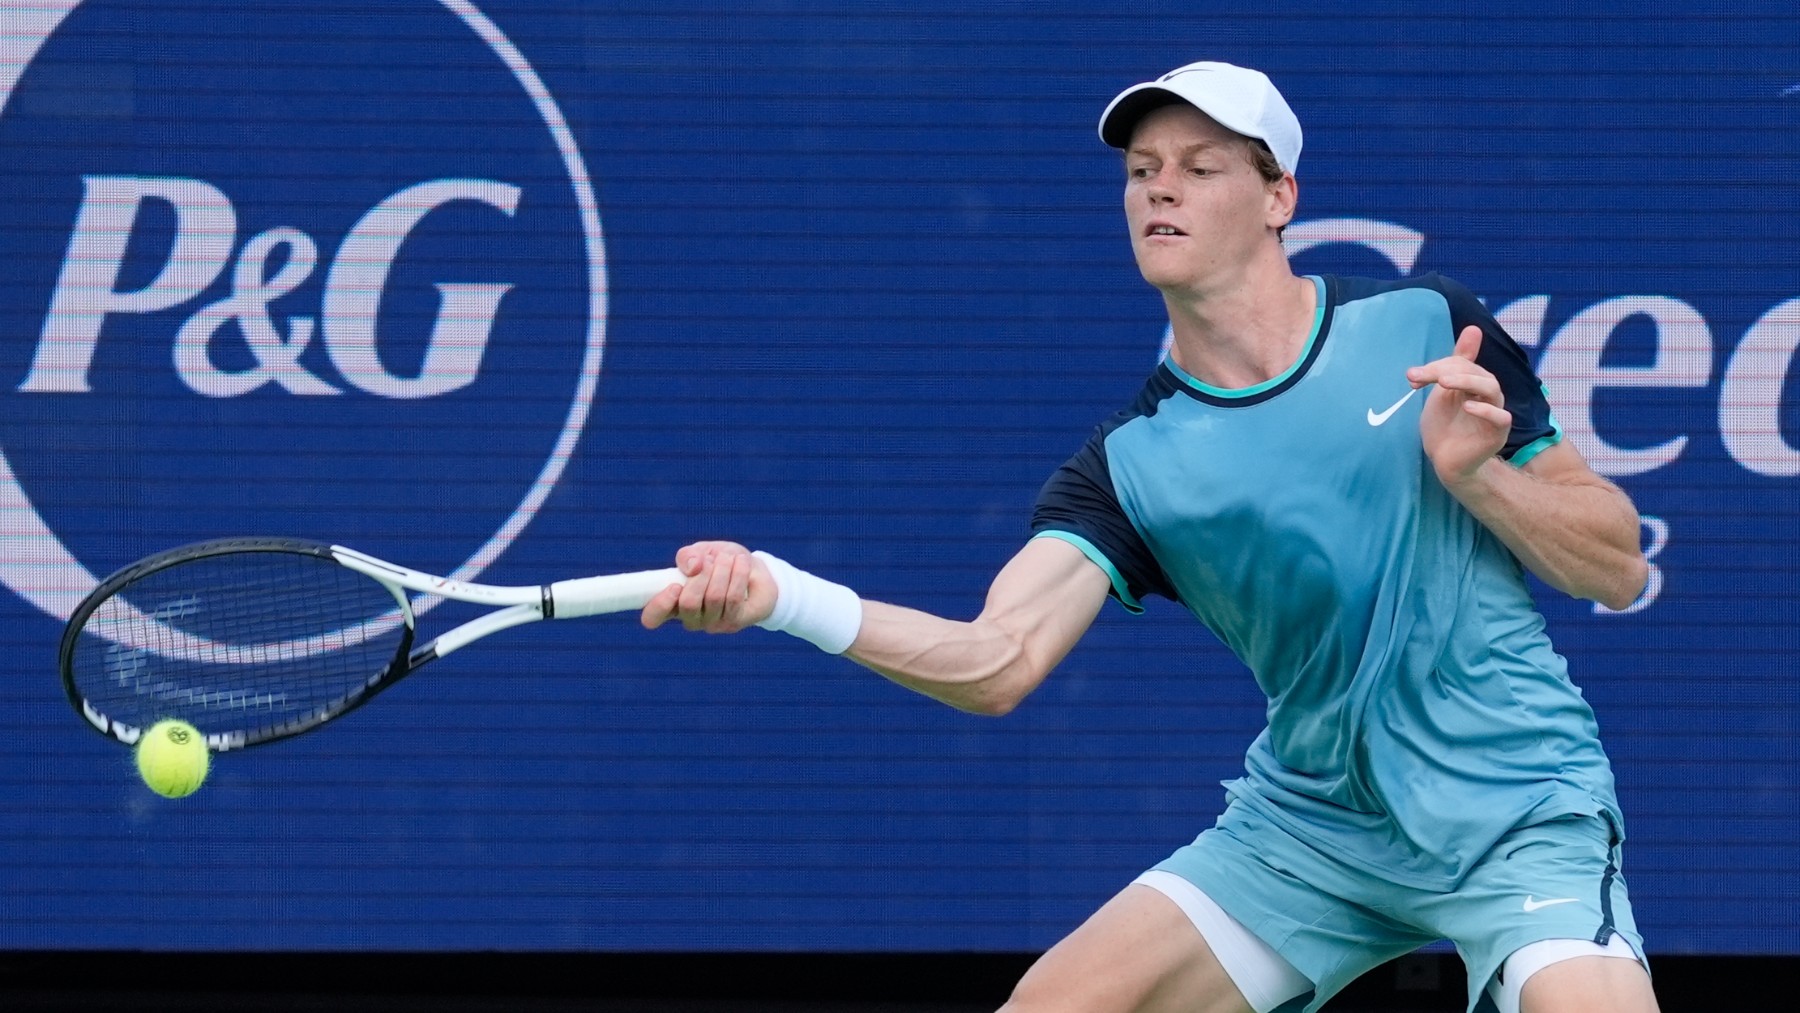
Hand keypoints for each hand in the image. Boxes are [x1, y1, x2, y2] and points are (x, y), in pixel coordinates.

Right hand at [640, 540, 777, 632]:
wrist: (754, 571)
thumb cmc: (721, 563)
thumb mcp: (702, 552)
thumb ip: (688, 556)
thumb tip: (693, 567)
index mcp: (673, 602)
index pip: (652, 617)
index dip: (659, 605)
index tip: (673, 586)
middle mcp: (691, 619)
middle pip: (689, 603)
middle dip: (702, 574)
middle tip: (711, 560)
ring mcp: (713, 624)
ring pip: (714, 598)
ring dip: (722, 570)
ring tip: (728, 558)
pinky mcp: (735, 623)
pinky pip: (733, 598)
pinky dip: (738, 574)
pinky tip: (741, 563)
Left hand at [1406, 325, 1510, 486]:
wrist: (1444, 461)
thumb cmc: (1444, 426)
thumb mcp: (1442, 393)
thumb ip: (1451, 365)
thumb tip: (1474, 328)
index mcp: (1474, 383)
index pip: (1461, 364)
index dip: (1437, 366)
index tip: (1412, 377)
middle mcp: (1488, 395)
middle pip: (1476, 372)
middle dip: (1447, 370)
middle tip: (1421, 376)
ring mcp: (1495, 414)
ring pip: (1492, 389)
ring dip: (1467, 381)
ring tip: (1444, 382)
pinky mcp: (1496, 434)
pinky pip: (1501, 418)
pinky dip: (1486, 411)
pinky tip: (1468, 407)